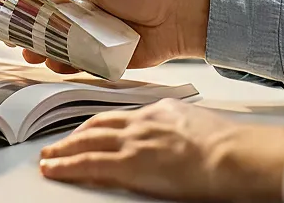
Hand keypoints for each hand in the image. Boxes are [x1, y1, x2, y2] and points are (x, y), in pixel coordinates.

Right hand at [18, 0, 210, 72]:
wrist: (179, 18)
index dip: (24, 6)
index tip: (6, 14)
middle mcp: (83, 16)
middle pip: (46, 27)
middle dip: (29, 34)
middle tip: (16, 40)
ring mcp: (92, 39)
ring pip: (58, 48)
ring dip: (43, 52)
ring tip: (34, 55)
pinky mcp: (103, 60)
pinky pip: (78, 65)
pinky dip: (65, 67)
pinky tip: (57, 65)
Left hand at [39, 99, 283, 201]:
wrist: (235, 155)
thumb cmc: (232, 148)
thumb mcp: (203, 128)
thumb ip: (185, 131)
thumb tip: (185, 143)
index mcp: (162, 112)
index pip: (123, 115)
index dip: (102, 123)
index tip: (91, 129)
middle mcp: (143, 122)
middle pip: (98, 125)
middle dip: (76, 134)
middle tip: (59, 142)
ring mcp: (133, 142)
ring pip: (86, 142)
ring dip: (63, 150)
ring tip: (48, 157)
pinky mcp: (128, 164)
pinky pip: (87, 164)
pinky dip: (65, 167)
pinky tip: (52, 170)